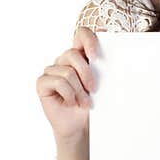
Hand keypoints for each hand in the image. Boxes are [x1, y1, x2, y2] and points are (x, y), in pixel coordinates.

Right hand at [36, 26, 102, 142]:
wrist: (80, 126)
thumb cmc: (92, 103)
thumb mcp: (101, 84)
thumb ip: (104, 68)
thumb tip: (117, 58)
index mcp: (80, 55)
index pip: (81, 34)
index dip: (88, 40)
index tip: (96, 57)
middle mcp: (64, 60)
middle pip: (73, 54)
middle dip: (86, 74)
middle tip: (94, 90)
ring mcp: (51, 70)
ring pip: (67, 72)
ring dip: (79, 91)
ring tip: (84, 103)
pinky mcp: (42, 82)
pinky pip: (58, 82)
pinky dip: (69, 95)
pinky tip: (72, 103)